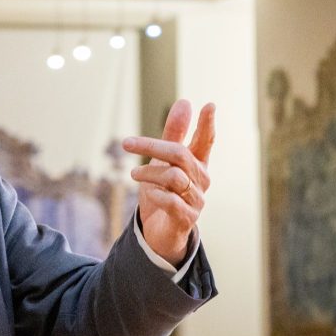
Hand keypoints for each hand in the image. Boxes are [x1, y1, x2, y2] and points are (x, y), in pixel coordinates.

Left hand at [123, 100, 214, 262]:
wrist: (161, 233)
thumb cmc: (164, 192)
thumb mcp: (163, 161)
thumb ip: (173, 134)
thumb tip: (185, 102)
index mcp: (197, 164)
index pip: (205, 141)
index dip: (207, 124)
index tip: (210, 105)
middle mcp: (201, 181)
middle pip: (180, 155)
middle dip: (152, 146)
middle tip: (126, 143)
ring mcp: (196, 201)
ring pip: (174, 177)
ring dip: (149, 173)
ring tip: (133, 175)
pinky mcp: (186, 219)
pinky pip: (173, 202)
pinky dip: (158, 195)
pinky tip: (150, 195)